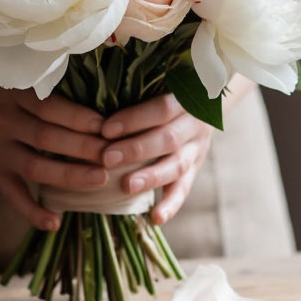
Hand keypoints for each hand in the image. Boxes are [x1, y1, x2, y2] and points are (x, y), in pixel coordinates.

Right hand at [0, 80, 109, 231]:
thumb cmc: (7, 87)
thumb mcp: (22, 77)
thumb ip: (51, 87)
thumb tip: (101, 102)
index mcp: (12, 93)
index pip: (48, 107)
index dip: (78, 117)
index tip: (106, 126)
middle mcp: (1, 121)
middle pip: (45, 138)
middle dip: (82, 148)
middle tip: (112, 155)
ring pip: (34, 167)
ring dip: (69, 175)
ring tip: (100, 179)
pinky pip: (12, 195)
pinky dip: (32, 212)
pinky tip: (55, 223)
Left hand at [99, 95, 212, 226]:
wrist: (203, 101)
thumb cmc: (166, 89)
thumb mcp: (161, 82)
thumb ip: (136, 89)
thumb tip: (97, 96)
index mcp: (186, 99)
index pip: (162, 108)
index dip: (134, 119)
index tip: (106, 129)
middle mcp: (195, 124)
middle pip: (168, 138)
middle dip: (136, 149)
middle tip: (107, 158)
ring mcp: (197, 149)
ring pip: (177, 165)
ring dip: (151, 177)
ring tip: (127, 186)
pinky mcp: (194, 169)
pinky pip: (184, 189)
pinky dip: (171, 205)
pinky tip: (156, 217)